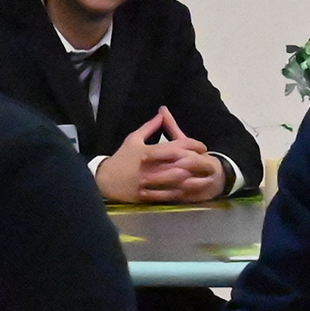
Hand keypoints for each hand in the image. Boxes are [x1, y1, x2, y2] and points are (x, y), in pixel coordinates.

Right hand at [96, 109, 224, 203]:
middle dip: (195, 162)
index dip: (192, 145)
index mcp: (146, 152)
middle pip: (177, 164)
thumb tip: (162, 114)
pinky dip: (178, 192)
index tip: (202, 146)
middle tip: (205, 159)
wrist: (104, 180)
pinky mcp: (145, 196)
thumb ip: (149, 127)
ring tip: (200, 173)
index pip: (175, 147)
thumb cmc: (121, 158)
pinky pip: (165, 195)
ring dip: (189, 177)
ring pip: (173, 181)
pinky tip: (188, 189)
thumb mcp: (133, 139)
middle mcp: (147, 168)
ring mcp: (146, 184)